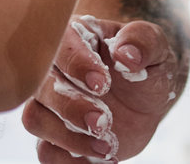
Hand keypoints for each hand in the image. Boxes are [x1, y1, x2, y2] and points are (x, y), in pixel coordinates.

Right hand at [21, 15, 182, 161]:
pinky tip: (104, 159)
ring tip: (107, 145)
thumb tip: (125, 53)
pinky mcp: (56, 136)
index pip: (59, 45)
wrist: (146, 100)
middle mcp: (53, 70)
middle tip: (104, 120)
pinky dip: (70, 160)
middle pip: (40, 86)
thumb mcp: (155, 46)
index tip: (103, 83)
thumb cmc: (145, 63)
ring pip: (34, 119)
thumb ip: (143, 41)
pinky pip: (46, 152)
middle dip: (70, 106)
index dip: (76, 64)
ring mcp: (50, 105)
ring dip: (67, 137)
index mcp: (73, 38)